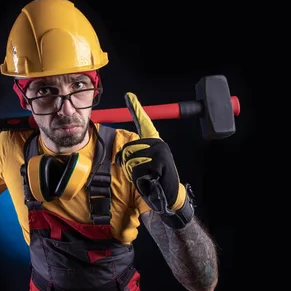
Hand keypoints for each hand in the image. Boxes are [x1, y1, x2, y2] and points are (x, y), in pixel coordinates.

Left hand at [116, 93, 192, 226]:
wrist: (170, 195)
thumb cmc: (154, 179)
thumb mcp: (144, 164)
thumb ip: (134, 155)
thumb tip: (120, 157)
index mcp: (154, 142)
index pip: (143, 122)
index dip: (136, 108)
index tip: (129, 95)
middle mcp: (158, 143)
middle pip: (127, 149)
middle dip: (128, 164)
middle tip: (142, 173)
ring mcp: (160, 152)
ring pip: (130, 160)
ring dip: (134, 173)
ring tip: (146, 177)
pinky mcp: (160, 162)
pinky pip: (137, 170)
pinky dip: (140, 179)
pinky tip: (150, 181)